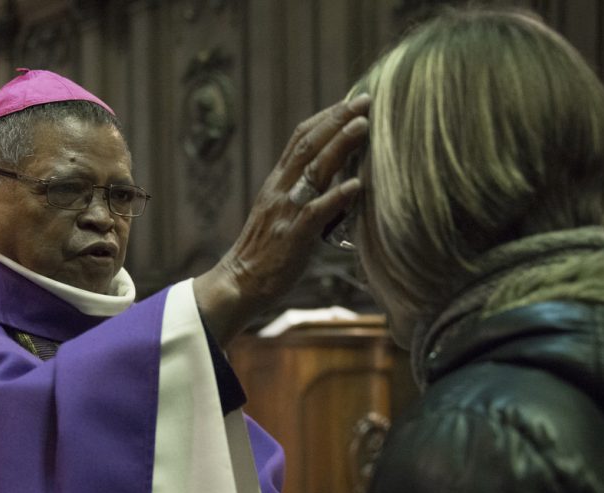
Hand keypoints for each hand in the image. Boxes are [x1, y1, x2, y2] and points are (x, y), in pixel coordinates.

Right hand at [194, 94, 370, 344]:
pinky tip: (357, 185)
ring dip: (340, 146)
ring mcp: (286, 211)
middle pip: (308, 145)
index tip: (350, 102)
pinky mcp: (293, 235)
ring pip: (314, 170)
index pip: (300, 139)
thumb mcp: (279, 212)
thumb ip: (300, 192)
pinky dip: (337, 197)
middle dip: (337, 119)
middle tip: (364, 100)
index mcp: (277, 183)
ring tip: (364, 126)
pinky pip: (316, 212)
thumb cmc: (265, 251)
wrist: (239, 282)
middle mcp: (280, 190)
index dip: (326, 117)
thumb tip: (333, 178)